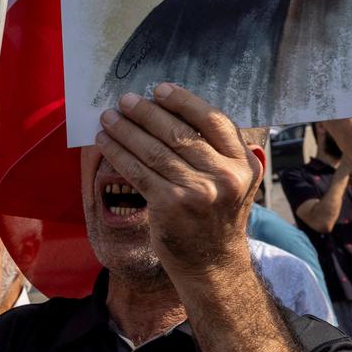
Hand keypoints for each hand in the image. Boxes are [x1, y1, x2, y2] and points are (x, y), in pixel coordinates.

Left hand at [96, 83, 261, 280]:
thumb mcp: (234, 180)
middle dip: (148, 112)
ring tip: (110, 117)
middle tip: (127, 99)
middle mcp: (225, 176)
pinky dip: (120, 154)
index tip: (161, 89)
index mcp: (244, 163)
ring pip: (155, 150)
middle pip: (181, 133)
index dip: (186, 102)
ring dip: (127, 130)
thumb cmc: (217, 215)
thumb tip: (176, 111)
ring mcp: (198, 192)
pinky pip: (139, 172)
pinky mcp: (170, 206)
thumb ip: (219, 151)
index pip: (215, 121)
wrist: (211, 262)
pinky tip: (107, 143)